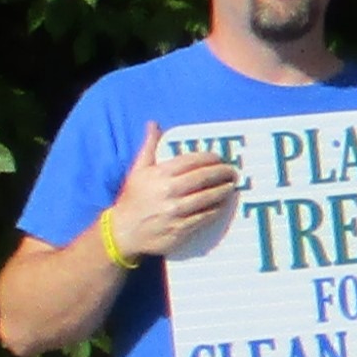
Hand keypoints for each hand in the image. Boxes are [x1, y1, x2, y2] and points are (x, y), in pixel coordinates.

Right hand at [108, 123, 239, 259]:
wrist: (124, 232)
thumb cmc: (132, 198)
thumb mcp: (137, 171)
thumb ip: (149, 147)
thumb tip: (153, 124)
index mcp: (159, 175)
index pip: (191, 161)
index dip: (209, 158)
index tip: (218, 158)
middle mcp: (168, 191)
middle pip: (204, 178)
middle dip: (222, 172)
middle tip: (232, 171)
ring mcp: (176, 211)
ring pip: (208, 197)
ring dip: (224, 190)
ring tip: (231, 185)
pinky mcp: (181, 228)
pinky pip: (205, 216)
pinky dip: (216, 209)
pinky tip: (222, 204)